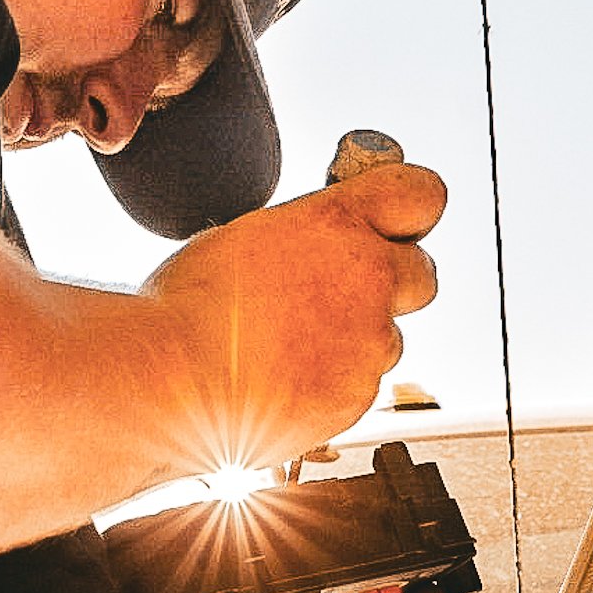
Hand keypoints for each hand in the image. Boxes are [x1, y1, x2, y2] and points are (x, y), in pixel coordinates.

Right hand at [142, 164, 445, 470]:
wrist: (170, 382)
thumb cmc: (188, 308)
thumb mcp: (247, 238)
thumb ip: (303, 238)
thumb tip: (316, 248)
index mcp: (336, 223)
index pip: (421, 194)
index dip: (411, 207)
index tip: (398, 218)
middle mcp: (368, 279)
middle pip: (421, 274)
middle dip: (391, 281)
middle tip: (345, 291)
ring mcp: (368, 344)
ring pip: (385, 338)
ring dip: (352, 339)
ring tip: (287, 346)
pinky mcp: (357, 398)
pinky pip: (358, 384)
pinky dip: (330, 382)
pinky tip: (280, 379)